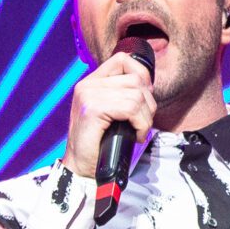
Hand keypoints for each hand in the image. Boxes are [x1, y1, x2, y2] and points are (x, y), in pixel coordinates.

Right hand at [62, 47, 157, 178]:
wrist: (81, 168)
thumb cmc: (99, 144)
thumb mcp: (111, 113)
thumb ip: (122, 96)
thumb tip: (149, 87)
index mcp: (91, 83)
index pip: (123, 60)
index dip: (142, 75)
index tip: (144, 99)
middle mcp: (88, 85)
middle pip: (135, 79)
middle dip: (148, 103)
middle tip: (143, 122)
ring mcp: (89, 95)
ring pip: (136, 95)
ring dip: (145, 117)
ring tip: (139, 131)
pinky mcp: (92, 109)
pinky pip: (130, 108)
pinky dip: (140, 124)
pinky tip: (136, 135)